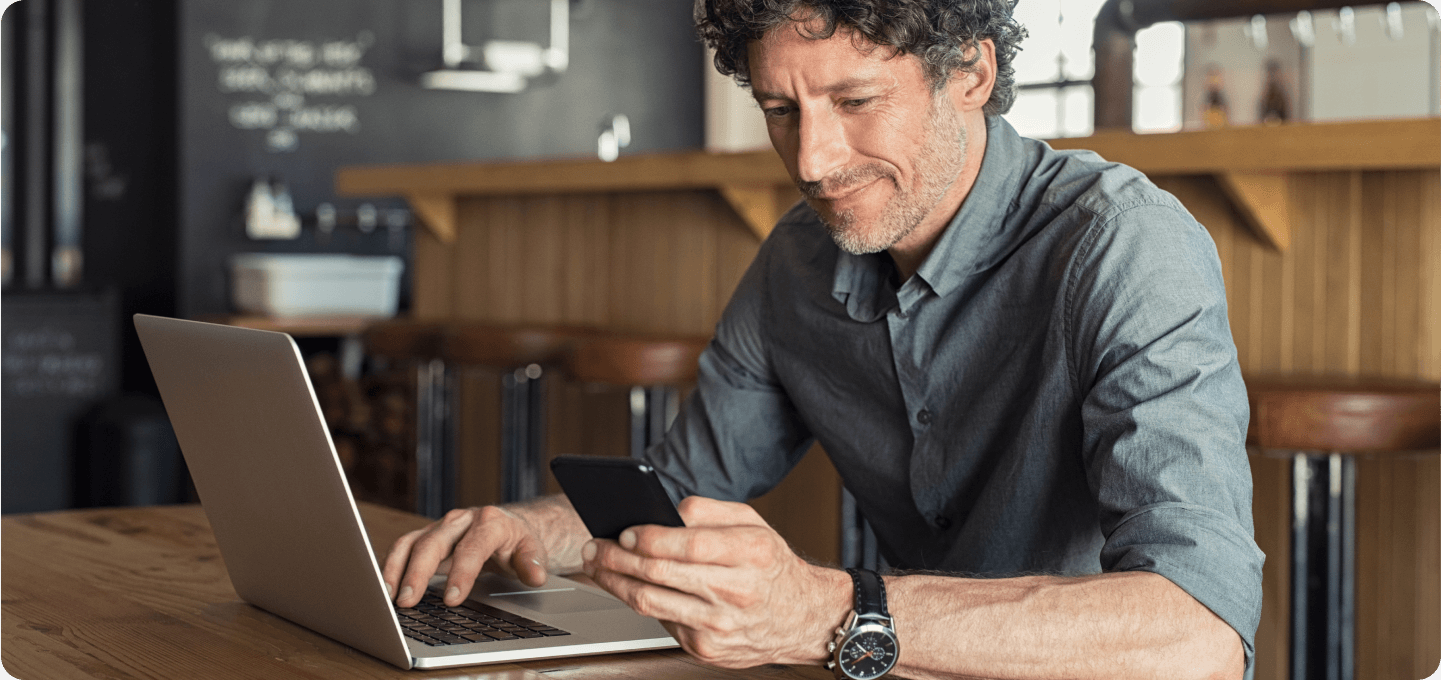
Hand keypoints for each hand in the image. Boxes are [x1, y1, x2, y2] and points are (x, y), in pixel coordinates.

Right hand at [382, 505, 547, 608]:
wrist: (507, 526)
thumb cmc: (517, 541)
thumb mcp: (532, 550)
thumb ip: (532, 562)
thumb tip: (535, 575)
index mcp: (489, 522)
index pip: (472, 547)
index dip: (461, 573)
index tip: (453, 599)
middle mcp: (461, 521)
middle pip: (434, 543)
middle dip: (419, 572)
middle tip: (408, 600)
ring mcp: (440, 527)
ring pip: (412, 543)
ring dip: (397, 569)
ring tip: (388, 596)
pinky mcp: (426, 537)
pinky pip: (403, 548)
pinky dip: (391, 566)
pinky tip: (385, 588)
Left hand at [581, 496, 849, 667]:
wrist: (802, 618)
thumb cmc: (772, 566)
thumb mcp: (753, 523)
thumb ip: (709, 510)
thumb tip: (666, 509)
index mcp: (750, 553)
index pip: (688, 544)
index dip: (649, 537)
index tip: (624, 531)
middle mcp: (735, 592)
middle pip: (660, 574)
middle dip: (617, 558)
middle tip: (596, 546)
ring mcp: (719, 626)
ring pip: (651, 602)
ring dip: (616, 582)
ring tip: (599, 566)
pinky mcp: (706, 649)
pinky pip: (661, 622)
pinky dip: (640, 602)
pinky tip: (627, 587)